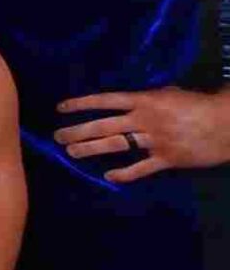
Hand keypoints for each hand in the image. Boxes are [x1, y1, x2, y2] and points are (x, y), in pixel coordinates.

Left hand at [55, 87, 229, 182]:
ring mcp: (154, 140)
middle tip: (57, 137)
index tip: (61, 108)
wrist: (226, 124)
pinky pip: (141, 168)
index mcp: (144, 100)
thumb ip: (148, 98)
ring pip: (116, 145)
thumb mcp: (170, 93)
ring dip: (91, 149)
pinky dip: (124, 173)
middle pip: (103, 126)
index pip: (105, 101)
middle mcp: (144, 119)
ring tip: (71, 153)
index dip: (81, 104)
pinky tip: (108, 176)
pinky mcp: (167, 159)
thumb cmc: (199, 104)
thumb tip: (130, 102)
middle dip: (78, 131)